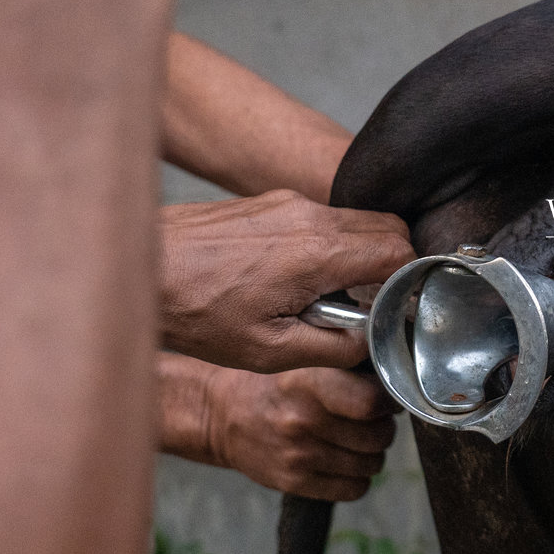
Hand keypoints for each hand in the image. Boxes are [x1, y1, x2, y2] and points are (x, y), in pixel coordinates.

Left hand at [160, 191, 412, 372]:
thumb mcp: (268, 351)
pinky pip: (323, 217)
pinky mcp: (270, 202)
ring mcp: (288, 203)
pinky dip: (329, 244)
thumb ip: (333, 348)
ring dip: (361, 254)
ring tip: (331, 296)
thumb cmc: (196, 311)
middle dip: (394, 265)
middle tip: (376, 303)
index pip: (399, 250)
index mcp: (317, 252)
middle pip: (388, 228)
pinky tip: (298, 279)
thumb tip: (369, 342)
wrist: (142, 269)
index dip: (411, 280)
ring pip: (356, 220)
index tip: (403, 307)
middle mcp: (309, 216)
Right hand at [161, 353, 396, 500]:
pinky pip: (354, 488)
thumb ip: (348, 369)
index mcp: (307, 383)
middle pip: (379, 436)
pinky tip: (342, 461)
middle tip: (369, 420)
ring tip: (353, 439)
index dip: (388, 401)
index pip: (371, 402)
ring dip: (371, 453)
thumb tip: (399, 380)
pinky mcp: (293, 482)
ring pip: (372, 464)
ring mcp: (297, 455)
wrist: (222, 415)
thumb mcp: (305, 363)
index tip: (384, 398)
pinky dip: (357, 477)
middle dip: (382, 428)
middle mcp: (302, 421)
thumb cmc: (276, 385)